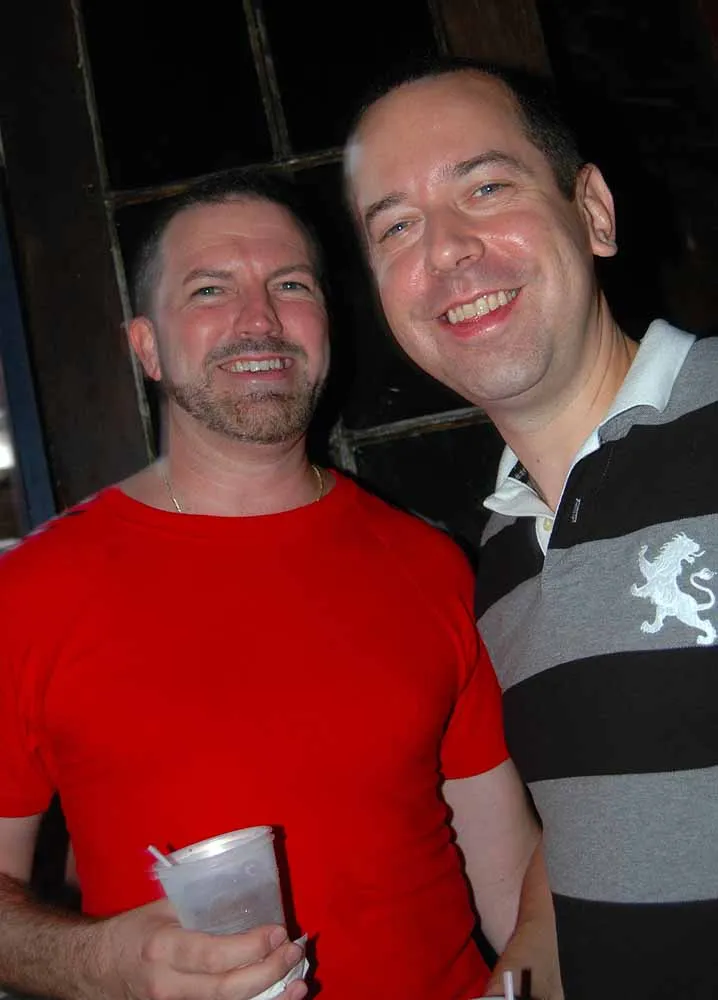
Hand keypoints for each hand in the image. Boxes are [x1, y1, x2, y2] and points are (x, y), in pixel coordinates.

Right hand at [90, 899, 306, 999]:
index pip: (212, 955)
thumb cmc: (132, 931)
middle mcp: (167, 984)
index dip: (249, 948)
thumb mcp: (160, 909)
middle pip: (225, 989)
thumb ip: (198, 903)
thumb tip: (246, 887)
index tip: (278, 932)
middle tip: (294, 953)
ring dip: (267, 999)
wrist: (95, 969)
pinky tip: (275, 998)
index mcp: (163, 948)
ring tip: (298, 985)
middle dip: (266, 973)